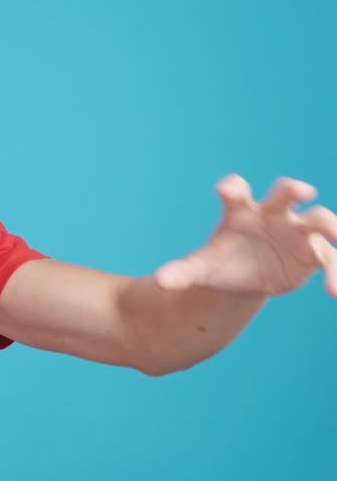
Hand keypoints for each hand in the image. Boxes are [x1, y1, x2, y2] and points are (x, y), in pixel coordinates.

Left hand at [155, 175, 336, 297]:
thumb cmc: (222, 263)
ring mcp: (297, 231)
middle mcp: (273, 214)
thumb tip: (161, 282)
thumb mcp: (200, 268)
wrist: (245, 277)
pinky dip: (336, 274)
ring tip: (335, 241)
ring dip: (330, 228)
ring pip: (320, 220)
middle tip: (303, 191)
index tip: (225, 189)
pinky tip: (334, 294)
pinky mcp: (314, 253)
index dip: (233, 186)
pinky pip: (331, 258)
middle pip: (286, 193)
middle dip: (294, 189)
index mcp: (241, 211)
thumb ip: (181, 272)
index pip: (236, 191)